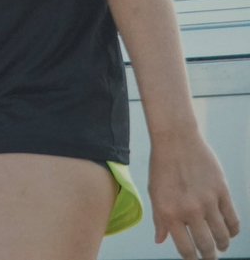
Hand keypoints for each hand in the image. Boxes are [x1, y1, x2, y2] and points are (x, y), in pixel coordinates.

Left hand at [149, 133, 240, 258]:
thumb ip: (159, 219)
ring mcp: (208, 201)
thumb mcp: (154, 193)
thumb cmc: (161, 166)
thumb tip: (160, 241)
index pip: (185, 248)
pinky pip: (233, 220)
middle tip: (210, 256)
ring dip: (223, 245)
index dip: (192, 258)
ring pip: (223, 236)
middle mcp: (189, 210)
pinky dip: (233, 231)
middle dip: (209, 256)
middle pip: (207, 246)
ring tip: (221, 246)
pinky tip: (229, 232)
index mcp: (169, 212)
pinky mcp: (222, 192)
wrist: (175, 140)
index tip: (194, 259)